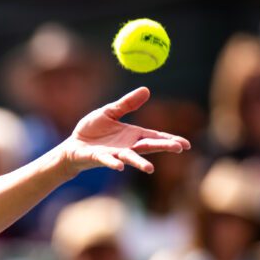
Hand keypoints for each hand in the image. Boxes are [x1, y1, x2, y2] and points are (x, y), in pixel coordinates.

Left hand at [58, 87, 190, 175]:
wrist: (73, 145)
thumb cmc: (93, 130)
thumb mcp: (110, 112)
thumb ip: (127, 104)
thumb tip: (146, 89)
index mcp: (132, 135)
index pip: (154, 137)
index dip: (170, 140)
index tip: (186, 144)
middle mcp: (127, 146)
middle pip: (148, 147)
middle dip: (163, 147)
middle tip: (179, 148)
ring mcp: (114, 154)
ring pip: (130, 158)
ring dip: (139, 163)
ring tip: (150, 169)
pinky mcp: (99, 158)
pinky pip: (108, 161)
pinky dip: (114, 163)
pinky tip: (120, 166)